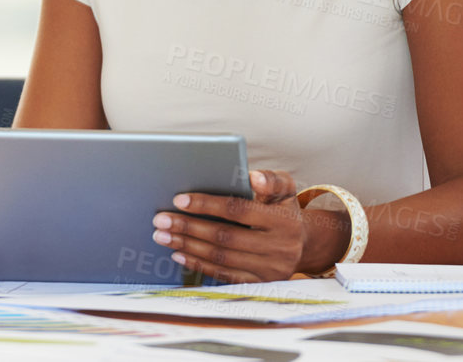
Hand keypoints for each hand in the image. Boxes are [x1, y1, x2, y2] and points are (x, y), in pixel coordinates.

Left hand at [151, 168, 337, 282]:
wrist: (302, 243)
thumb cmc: (282, 208)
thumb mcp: (285, 188)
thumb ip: (270, 179)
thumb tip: (252, 176)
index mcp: (283, 219)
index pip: (238, 210)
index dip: (207, 205)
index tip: (179, 199)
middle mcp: (279, 247)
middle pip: (225, 237)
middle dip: (188, 227)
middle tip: (160, 219)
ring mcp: (269, 269)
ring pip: (221, 258)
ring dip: (187, 246)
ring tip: (162, 235)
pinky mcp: (259, 284)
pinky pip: (224, 276)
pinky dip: (198, 265)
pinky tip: (178, 254)